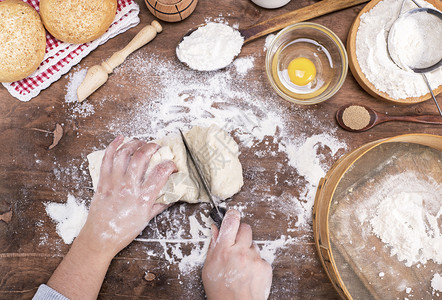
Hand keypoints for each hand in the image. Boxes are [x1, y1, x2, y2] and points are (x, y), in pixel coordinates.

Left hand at [78, 136, 176, 258]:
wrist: (100, 238)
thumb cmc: (124, 231)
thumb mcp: (147, 219)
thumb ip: (160, 205)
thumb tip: (172, 196)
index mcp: (143, 198)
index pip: (161, 173)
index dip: (170, 165)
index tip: (172, 166)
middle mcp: (129, 187)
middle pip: (141, 157)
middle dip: (152, 147)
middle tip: (157, 147)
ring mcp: (114, 183)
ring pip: (124, 154)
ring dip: (134, 144)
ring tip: (141, 142)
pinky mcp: (102, 182)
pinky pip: (107, 159)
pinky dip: (113, 146)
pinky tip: (120, 139)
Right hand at [202, 210, 272, 299]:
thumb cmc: (221, 291)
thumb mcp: (209, 268)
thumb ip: (213, 246)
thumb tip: (216, 229)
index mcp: (224, 250)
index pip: (231, 222)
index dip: (232, 215)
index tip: (232, 214)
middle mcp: (240, 252)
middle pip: (245, 228)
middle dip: (241, 232)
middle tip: (236, 242)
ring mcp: (254, 259)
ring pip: (253, 245)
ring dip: (248, 250)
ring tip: (241, 265)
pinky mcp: (265, 266)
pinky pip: (261, 258)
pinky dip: (255, 263)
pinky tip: (248, 273)